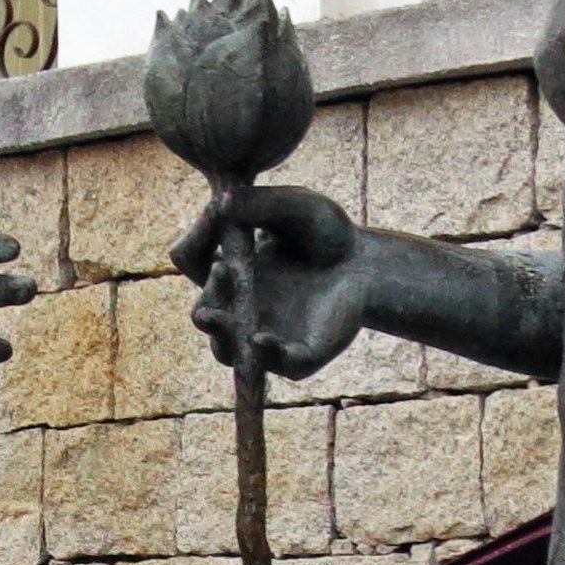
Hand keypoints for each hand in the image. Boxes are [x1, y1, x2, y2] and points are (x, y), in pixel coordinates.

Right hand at [171, 184, 368, 380]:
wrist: (370, 263)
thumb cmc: (327, 233)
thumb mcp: (295, 207)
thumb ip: (260, 204)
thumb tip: (221, 200)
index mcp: (231, 273)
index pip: (194, 265)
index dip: (196, 243)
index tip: (214, 217)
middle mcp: (242, 308)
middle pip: (204, 315)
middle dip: (203, 302)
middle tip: (220, 273)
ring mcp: (267, 335)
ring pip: (227, 350)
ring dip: (219, 335)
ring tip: (217, 317)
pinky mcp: (299, 355)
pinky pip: (275, 364)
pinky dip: (265, 355)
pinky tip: (262, 339)